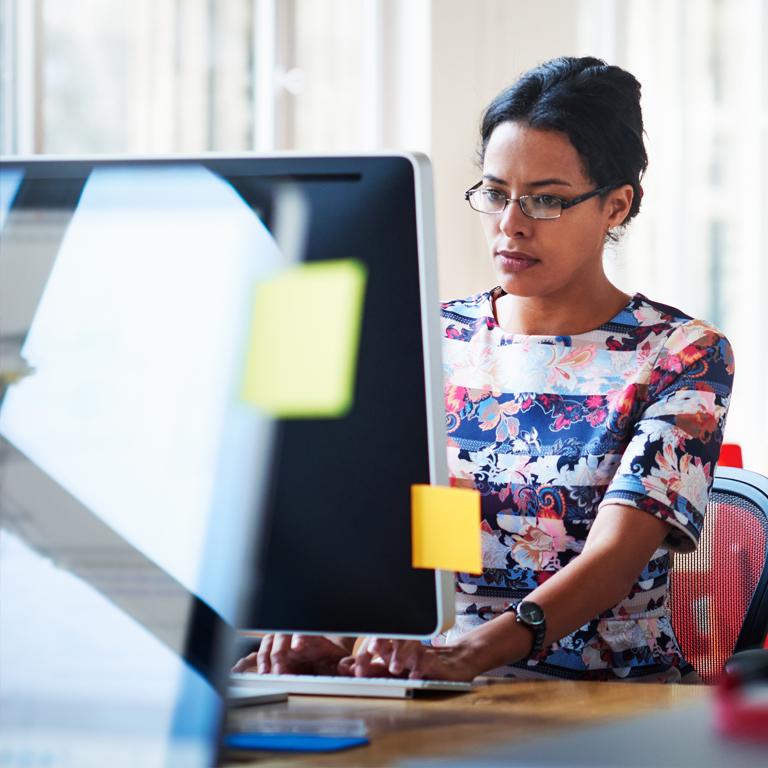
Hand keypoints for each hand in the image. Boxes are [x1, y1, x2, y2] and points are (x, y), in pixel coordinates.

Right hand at [231, 634, 351, 675]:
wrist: (323, 655)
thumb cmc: (329, 657)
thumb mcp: (340, 658)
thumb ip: (345, 663)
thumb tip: (347, 667)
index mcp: (310, 635)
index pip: (303, 630)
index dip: (299, 635)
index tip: (298, 645)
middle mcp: (292, 637)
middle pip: (282, 638)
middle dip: (280, 653)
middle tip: (281, 670)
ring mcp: (279, 646)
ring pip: (267, 645)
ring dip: (265, 658)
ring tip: (265, 673)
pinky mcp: (269, 657)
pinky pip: (253, 657)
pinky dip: (245, 663)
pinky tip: (237, 671)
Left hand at [345, 637, 478, 681]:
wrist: (454, 663)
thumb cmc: (420, 665)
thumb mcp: (395, 670)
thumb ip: (374, 670)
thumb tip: (350, 672)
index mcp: (392, 645)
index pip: (375, 643)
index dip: (364, 654)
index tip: (357, 670)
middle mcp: (404, 645)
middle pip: (391, 636)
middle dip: (380, 641)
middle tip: (372, 650)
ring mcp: (420, 650)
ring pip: (409, 644)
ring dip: (400, 654)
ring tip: (394, 668)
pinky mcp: (435, 658)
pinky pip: (427, 659)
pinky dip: (420, 667)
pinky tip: (414, 675)